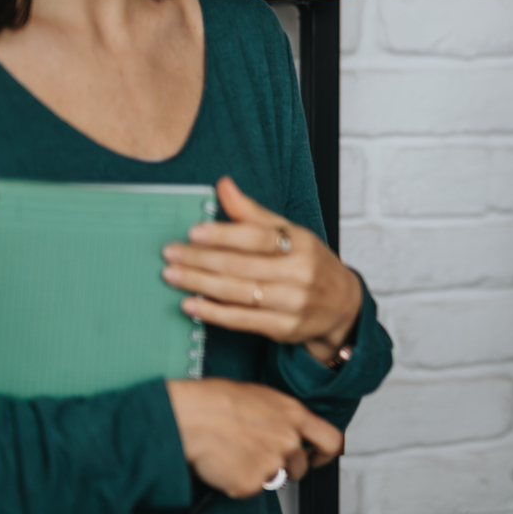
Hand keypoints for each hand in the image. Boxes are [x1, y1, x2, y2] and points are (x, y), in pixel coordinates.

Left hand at [162, 177, 363, 365]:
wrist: (341, 304)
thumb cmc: (310, 263)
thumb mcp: (289, 232)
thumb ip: (252, 213)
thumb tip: (223, 185)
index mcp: (301, 243)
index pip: (258, 236)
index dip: (224, 234)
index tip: (194, 232)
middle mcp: (298, 273)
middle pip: (241, 265)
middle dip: (200, 259)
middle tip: (171, 254)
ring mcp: (291, 303)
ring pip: (237, 292)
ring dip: (199, 284)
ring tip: (172, 276)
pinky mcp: (282, 327)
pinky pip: (241, 319)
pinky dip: (212, 312)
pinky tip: (191, 304)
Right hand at [165, 377, 344, 497]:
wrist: (190, 417)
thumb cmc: (216, 402)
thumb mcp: (261, 397)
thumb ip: (282, 417)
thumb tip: (285, 428)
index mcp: (294, 415)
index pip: (332, 441)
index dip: (325, 454)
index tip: (317, 458)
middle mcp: (288, 440)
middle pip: (299, 468)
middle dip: (283, 468)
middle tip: (258, 457)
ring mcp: (272, 464)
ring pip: (273, 480)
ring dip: (258, 473)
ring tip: (235, 453)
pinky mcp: (251, 484)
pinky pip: (248, 489)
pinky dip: (236, 482)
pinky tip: (224, 463)